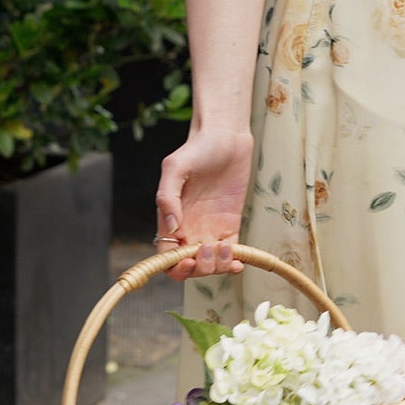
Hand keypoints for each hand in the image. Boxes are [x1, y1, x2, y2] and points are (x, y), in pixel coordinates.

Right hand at [156, 125, 253, 277]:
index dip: (175, 265)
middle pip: (189, 266)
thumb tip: (172, 228)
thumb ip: (167, 196)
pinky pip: (230, 254)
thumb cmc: (197, 148)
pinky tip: (238, 261)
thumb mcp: (175, 167)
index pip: (166, 256)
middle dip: (200, 267)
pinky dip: (233, 263)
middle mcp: (188, 228)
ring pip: (210, 265)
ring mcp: (210, 228)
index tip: (188, 258)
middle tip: (209, 247)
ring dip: (217, 266)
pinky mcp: (230, 225)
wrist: (226, 137)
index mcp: (170, 219)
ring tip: (225, 248)